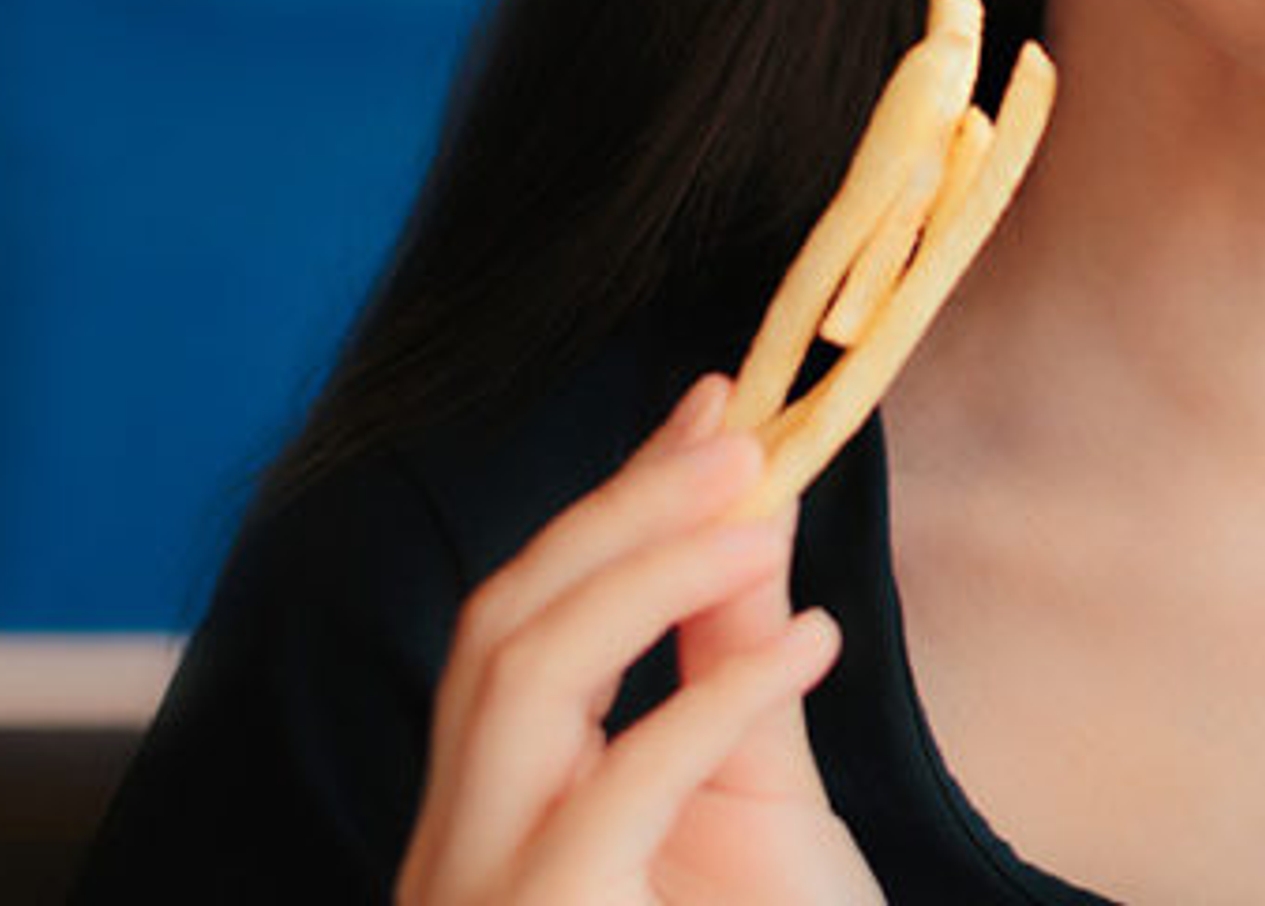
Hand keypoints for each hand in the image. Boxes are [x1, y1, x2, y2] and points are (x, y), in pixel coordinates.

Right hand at [397, 377, 879, 905]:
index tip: (709, 408)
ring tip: (762, 511)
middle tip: (739, 435)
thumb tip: (753, 517)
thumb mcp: (752, 807)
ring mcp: (479, 895)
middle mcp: (455, 854)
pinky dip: (712, 698)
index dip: (609, 506)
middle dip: (613, 513)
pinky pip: (614, 793)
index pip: (517, 627)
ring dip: (643, 574)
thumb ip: (732, 675)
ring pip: (514, 681)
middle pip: (497, 631)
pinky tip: (808, 642)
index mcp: (492, 820)